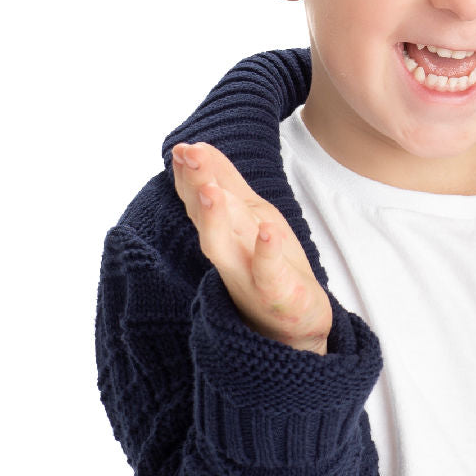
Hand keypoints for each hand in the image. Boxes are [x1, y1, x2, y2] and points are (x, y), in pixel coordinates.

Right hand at [172, 141, 332, 354]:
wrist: (295, 328)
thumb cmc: (268, 268)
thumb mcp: (249, 217)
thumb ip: (225, 184)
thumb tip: (197, 148)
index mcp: (226, 233)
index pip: (202, 201)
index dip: (190, 175)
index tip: (180, 149)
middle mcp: (230, 255)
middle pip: (208, 218)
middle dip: (196, 186)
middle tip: (185, 155)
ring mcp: (250, 278)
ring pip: (227, 246)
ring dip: (216, 218)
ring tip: (209, 189)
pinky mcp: (278, 296)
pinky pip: (269, 275)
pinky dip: (266, 255)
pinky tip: (267, 233)